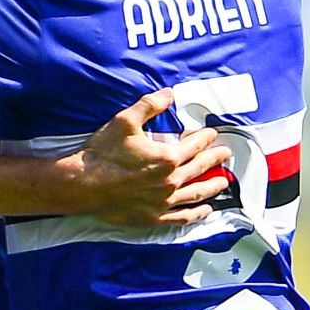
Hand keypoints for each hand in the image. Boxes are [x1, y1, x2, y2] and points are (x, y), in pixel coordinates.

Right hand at [57, 90, 231, 224]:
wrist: (83, 184)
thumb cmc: (102, 153)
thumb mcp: (124, 121)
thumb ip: (149, 105)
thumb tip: (169, 93)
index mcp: (167, 157)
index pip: (195, 145)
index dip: (206, 137)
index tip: (212, 133)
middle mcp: (171, 180)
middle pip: (201, 168)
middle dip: (216, 159)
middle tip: (226, 154)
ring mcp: (164, 201)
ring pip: (198, 193)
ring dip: (213, 186)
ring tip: (223, 182)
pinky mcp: (154, 216)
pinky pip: (183, 216)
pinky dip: (198, 213)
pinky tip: (206, 210)